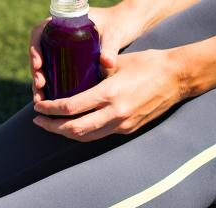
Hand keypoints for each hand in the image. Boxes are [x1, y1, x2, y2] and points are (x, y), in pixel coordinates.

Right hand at [29, 7, 145, 102]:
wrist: (124, 28)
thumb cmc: (117, 25)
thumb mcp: (113, 34)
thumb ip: (110, 47)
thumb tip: (106, 63)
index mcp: (62, 23)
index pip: (39, 33)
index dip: (35, 49)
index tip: (39, 65)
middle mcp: (57, 36)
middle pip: (38, 54)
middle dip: (36, 72)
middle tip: (40, 86)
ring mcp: (60, 50)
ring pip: (43, 67)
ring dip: (39, 83)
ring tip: (40, 99)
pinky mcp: (67, 62)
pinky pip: (51, 73)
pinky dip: (48, 87)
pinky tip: (48, 101)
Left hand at [32, 49, 185, 141]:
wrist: (178, 78)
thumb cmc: (147, 63)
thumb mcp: (117, 63)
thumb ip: (94, 72)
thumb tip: (70, 79)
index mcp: (109, 94)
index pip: (71, 108)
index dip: (50, 109)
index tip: (38, 106)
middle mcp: (114, 113)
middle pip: (74, 129)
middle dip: (52, 127)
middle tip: (37, 120)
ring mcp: (122, 124)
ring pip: (86, 137)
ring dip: (65, 133)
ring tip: (51, 125)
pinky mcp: (128, 129)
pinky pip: (99, 134)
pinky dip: (83, 132)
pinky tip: (73, 125)